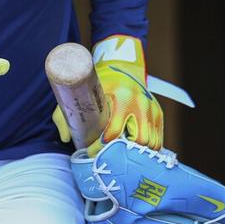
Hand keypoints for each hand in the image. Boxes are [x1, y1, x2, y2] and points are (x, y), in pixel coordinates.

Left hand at [54, 34, 163, 153]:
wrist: (124, 67)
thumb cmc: (101, 81)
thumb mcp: (82, 92)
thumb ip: (68, 112)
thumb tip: (66, 138)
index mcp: (122, 98)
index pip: (114, 133)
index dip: (101, 147)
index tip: (91, 152)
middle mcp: (140, 104)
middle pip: (137, 142)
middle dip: (122, 153)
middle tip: (107, 157)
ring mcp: (152, 109)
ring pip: (151, 143)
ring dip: (136, 153)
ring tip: (120, 156)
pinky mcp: (158, 114)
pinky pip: (157, 139)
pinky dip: (146, 149)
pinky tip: (133, 151)